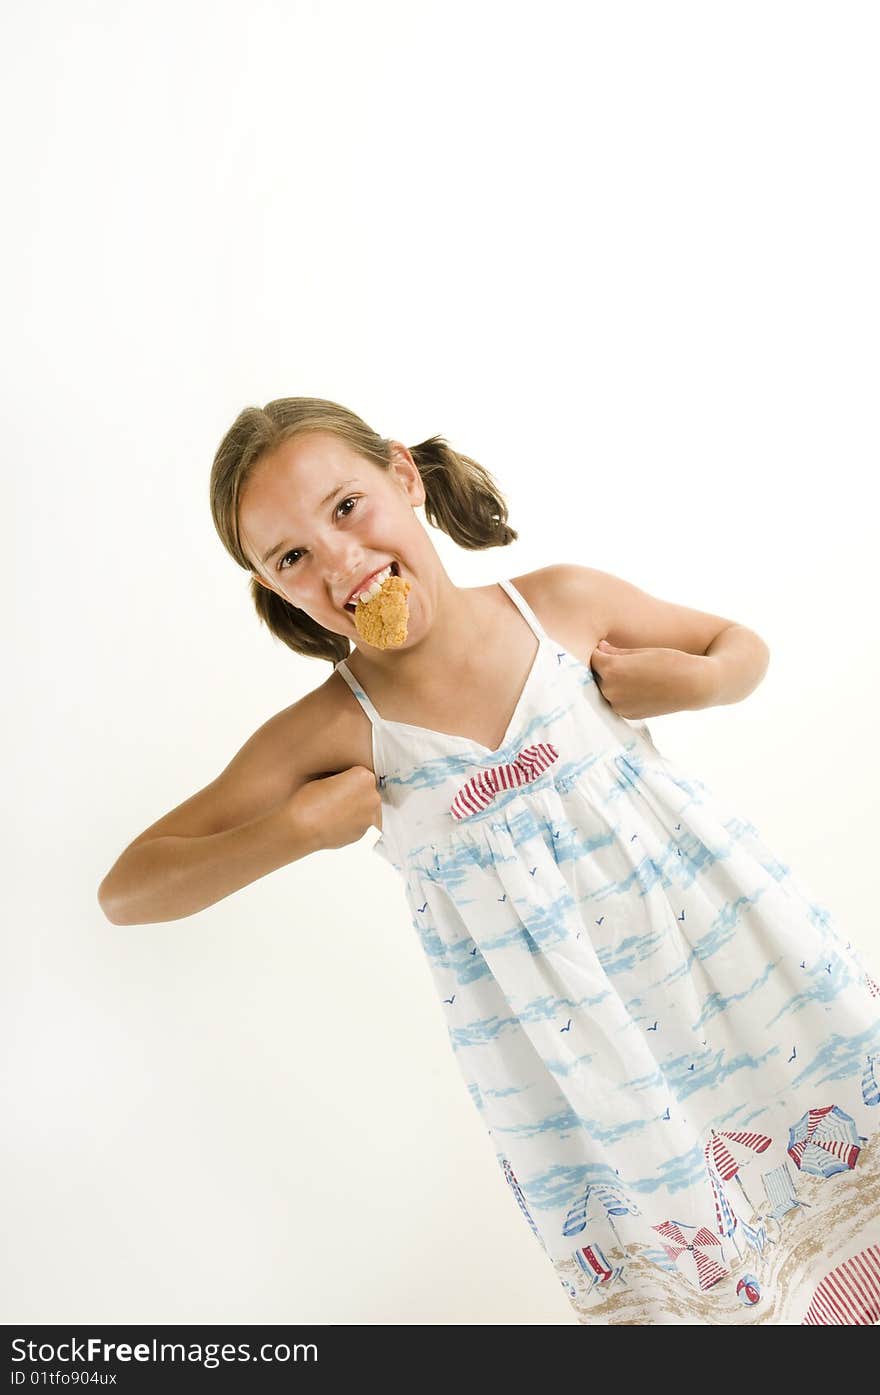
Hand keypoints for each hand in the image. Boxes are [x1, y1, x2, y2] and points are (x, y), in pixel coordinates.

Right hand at [288, 766, 382, 851]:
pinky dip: (352, 824)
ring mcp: (370, 817)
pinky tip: (337, 823)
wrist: (302, 827)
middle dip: (355, 795)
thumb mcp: (325, 777)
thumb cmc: (308, 801)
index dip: (348, 780)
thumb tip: (346, 784)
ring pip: (366, 810)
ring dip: (355, 810)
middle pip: (367, 792)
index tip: (338, 786)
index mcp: (364, 777)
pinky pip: (362, 825)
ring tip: (335, 813)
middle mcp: (372, 796)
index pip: (361, 775)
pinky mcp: (365, 833)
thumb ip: (342, 779)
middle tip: (335, 800)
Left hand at [589, 639, 714, 717]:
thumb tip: (600, 648)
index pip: (594, 657)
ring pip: (605, 689)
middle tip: (622, 660)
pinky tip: (636, 686)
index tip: (610, 647)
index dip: (602, 651)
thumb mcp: (642, 652)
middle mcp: (610, 690)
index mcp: (612, 670)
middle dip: (605, 667)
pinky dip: (620, 694)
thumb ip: (616, 652)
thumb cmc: (671, 662)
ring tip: (632, 674)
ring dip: (611, 681)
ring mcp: (618, 705)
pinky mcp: (627, 715)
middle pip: (597, 675)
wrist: (694, 686)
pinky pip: (615, 701)